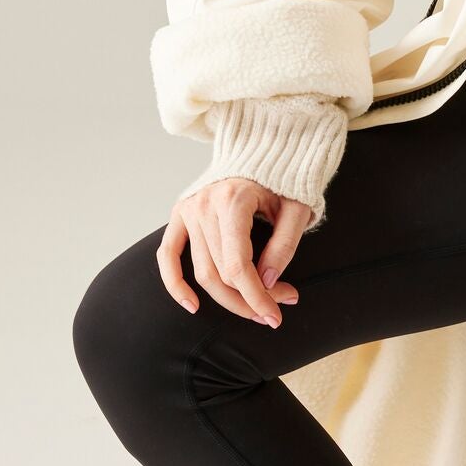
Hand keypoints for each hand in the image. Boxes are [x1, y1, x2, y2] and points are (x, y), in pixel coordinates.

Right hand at [158, 178, 307, 326]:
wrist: (264, 148)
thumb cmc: (284, 180)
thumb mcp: (297, 207)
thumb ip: (285, 244)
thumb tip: (267, 283)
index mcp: (234, 200)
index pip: (238, 264)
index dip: (256, 296)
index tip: (275, 317)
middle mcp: (205, 205)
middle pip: (220, 272)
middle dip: (247, 299)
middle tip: (273, 311)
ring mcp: (188, 209)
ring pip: (200, 270)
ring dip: (226, 298)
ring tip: (254, 309)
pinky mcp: (179, 213)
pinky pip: (168, 255)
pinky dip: (175, 283)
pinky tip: (192, 305)